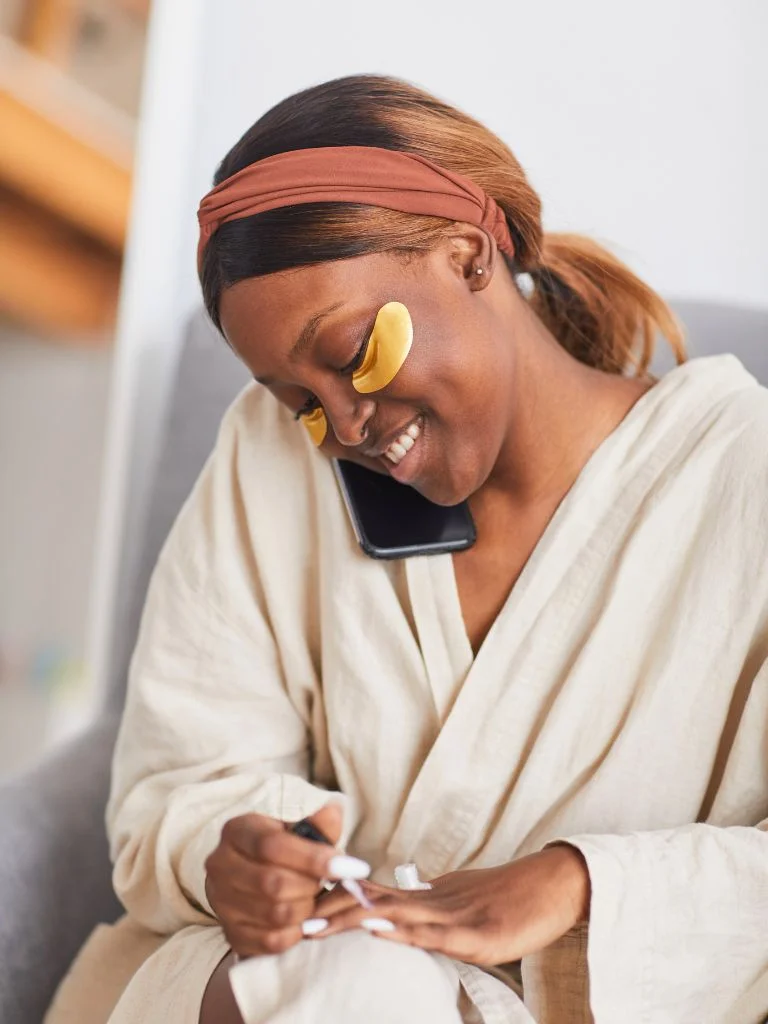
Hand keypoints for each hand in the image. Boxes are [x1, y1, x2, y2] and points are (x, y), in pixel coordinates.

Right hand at [204, 804, 346, 957]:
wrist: (255, 870)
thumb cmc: (285, 845)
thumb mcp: (299, 823)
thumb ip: (319, 821)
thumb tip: (333, 816)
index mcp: (237, 830)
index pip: (272, 846)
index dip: (314, 858)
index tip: (351, 867)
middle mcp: (220, 865)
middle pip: (273, 883)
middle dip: (310, 885)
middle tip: (325, 882)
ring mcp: (221, 901)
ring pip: (274, 914)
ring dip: (306, 908)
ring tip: (314, 897)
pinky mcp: (231, 931)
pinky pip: (271, 941)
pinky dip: (296, 933)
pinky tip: (306, 920)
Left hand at [314, 845, 590, 966]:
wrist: (554, 886)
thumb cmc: (511, 898)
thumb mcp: (463, 904)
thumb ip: (430, 909)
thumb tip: (397, 915)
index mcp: (430, 897)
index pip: (375, 897)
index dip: (338, 902)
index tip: (301, 908)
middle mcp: (435, 901)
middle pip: (375, 903)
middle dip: (333, 913)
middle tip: (293, 921)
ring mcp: (455, 916)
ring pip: (395, 915)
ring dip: (354, 919)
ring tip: (318, 924)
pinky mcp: (478, 934)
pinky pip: (434, 933)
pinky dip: (403, 931)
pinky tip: (380, 929)